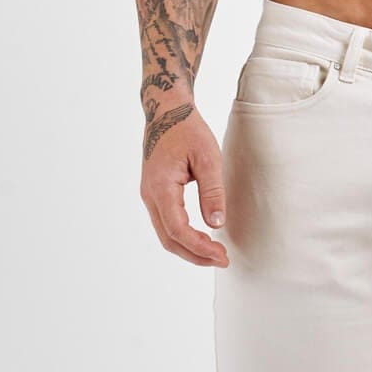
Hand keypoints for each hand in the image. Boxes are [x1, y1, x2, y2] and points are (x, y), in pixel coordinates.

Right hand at [139, 99, 229, 266]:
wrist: (166, 112)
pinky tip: (201, 238)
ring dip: (189, 248)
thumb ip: (212, 192)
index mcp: (161, 187)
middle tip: (222, 259)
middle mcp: (150, 195)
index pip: (178, 230)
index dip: (200, 248)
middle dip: (195, 255)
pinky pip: (165, 224)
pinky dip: (182, 237)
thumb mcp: (208, 158)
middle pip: (168, 239)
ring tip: (214, 253)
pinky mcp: (154, 194)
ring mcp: (149, 195)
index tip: (222, 255)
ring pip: (165, 234)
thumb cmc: (188, 130)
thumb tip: (216, 224)